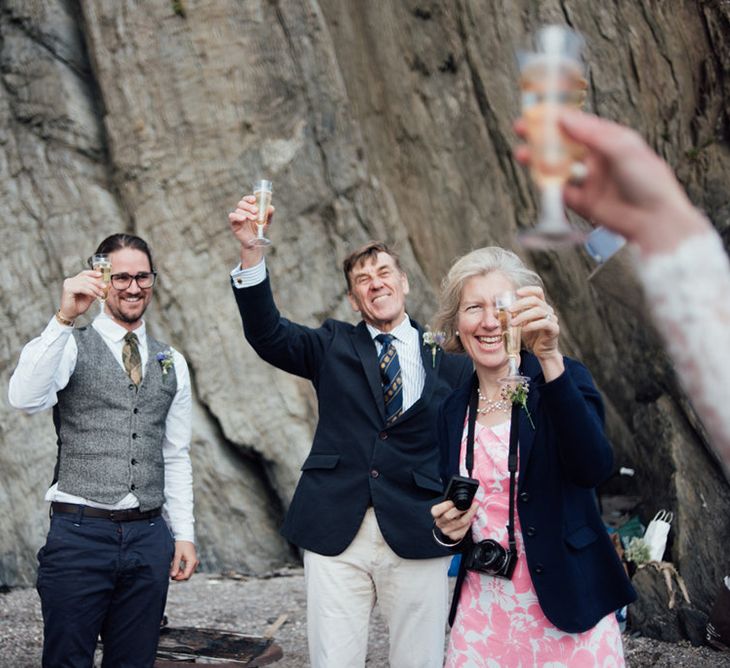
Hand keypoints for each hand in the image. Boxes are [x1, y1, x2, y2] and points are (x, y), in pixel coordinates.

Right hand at [58, 270, 105, 320]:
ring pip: (85, 283)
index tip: (101, 275)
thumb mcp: (90, 296)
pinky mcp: (68, 289)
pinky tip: (94, 296)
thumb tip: (106, 284)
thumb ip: (96, 289)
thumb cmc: (79, 305)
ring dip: (95, 288)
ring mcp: (68, 284)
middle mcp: (70, 281)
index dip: (93, 273)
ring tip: (101, 294)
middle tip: (104, 287)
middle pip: (86, 277)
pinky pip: (82, 288)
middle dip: (97, 282)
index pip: (84, 273)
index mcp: (74, 281)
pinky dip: (90, 292)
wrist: (71, 314)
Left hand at [170, 540, 198, 580]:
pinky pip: (188, 569)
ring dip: (180, 574)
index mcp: (192, 561)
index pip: (186, 575)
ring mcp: (194, 562)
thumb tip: (172, 576)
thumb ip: (175, 566)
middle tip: (171, 574)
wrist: (185, 536)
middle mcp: (195, 563)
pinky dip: (182, 570)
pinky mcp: (192, 561)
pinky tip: (176, 568)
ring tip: (173, 570)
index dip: (178, 578)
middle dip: (179, 577)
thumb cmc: (180, 544)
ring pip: (188, 573)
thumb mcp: (177, 555)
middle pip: (188, 575)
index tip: (171, 577)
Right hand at [228, 194, 274, 267]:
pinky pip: (232, 216)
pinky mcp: (234, 223)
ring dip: (247, 213)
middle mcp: (242, 211)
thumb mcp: (267, 222)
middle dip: (249, 206)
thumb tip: (271, 207)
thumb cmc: (260, 229)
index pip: (246, 199)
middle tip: (256, 211)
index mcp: (249, 208)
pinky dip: (237, 216)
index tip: (254, 199)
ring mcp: (237, 216)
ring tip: (254, 218)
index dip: (249, 198)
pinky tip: (243, 219)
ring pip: (238, 210)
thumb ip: (269, 214)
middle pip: (242, 203)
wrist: (255, 241)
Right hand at [431, 499, 477, 543]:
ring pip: (460, 522)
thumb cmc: (450, 511)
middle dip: (461, 509)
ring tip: (474, 507)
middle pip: (449, 516)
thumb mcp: (448, 504)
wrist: (450, 523)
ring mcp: (446, 531)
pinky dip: (469, 523)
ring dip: (469, 514)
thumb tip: (463, 496)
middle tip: (471, 503)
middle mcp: (439, 523)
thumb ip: (452, 500)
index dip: (446, 505)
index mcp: (436, 514)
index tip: (454, 501)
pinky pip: (463, 530)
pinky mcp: (453, 536)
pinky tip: (470, 518)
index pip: (436, 510)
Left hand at [511, 286, 563, 380]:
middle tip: (509, 310)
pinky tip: (524, 329)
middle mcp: (548, 310)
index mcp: (541, 306)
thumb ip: (512, 316)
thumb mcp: (519, 323)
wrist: (541, 351)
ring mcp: (552, 319)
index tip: (516, 292)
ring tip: (513, 322)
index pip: (538, 292)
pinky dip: (532, 325)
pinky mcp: (554, 329)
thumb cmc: (530, 335)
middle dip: (520, 304)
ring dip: (523, 316)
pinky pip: (544, 323)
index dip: (528, 290)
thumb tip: (495, 312)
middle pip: (536, 300)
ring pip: (539, 311)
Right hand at [514, 109, 708, 255]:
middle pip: (563, 144)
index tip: (537, 111)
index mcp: (609, 140)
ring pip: (557, 166)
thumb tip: (564, 118)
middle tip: (521, 128)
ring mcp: (587, 180)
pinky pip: (559, 191)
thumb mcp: (623, 148)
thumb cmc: (648, 180)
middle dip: (541, 137)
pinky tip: (536, 177)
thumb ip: (591, 133)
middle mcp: (596, 158)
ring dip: (538, 160)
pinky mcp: (581, 202)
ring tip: (521, 154)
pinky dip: (547, 185)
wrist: (653, 220)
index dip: (556, 117)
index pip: (578, 124)